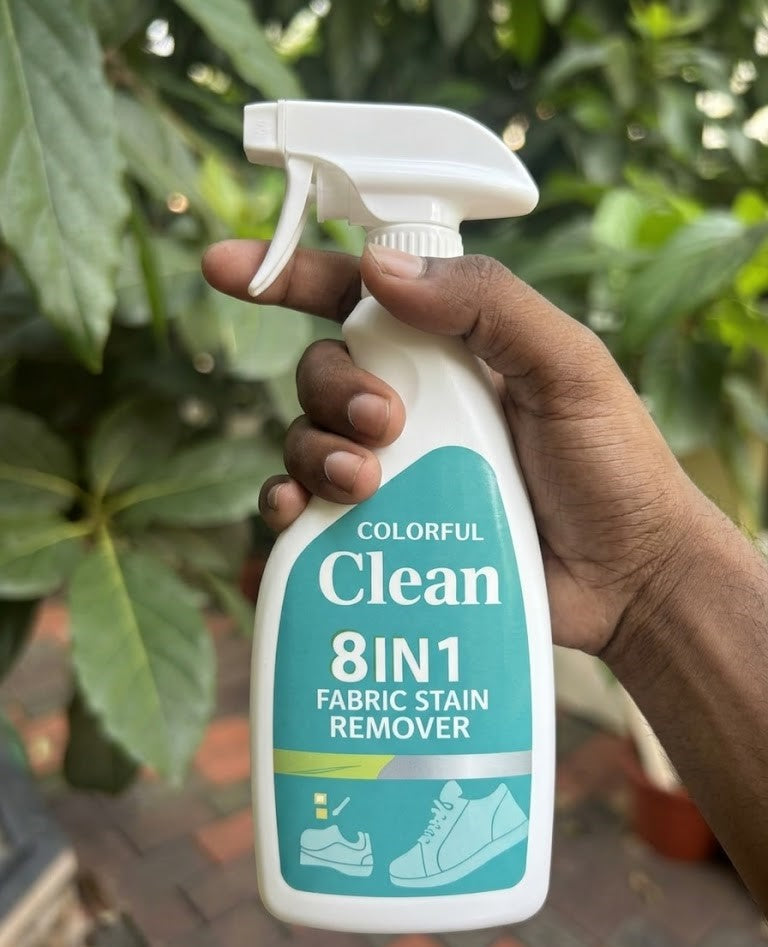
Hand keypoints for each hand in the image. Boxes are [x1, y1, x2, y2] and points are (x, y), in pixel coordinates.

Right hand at [203, 240, 701, 655]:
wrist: (628, 577)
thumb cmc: (613, 463)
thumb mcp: (567, 366)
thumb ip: (488, 305)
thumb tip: (381, 269)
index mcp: (447, 351)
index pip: (355, 298)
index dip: (287, 274)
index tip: (226, 267)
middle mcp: (410, 405)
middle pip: (320, 374)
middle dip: (330, 390)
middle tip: (385, 424)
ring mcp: (394, 472)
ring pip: (307, 443)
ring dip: (313, 454)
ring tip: (363, 483)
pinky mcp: (385, 536)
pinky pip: (310, 521)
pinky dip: (285, 522)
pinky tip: (290, 529)